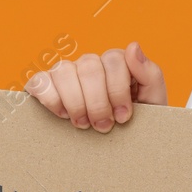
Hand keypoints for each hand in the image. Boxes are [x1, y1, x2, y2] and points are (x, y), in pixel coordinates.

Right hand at [25, 43, 166, 131]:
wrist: (120, 146)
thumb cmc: (136, 122)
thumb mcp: (152, 101)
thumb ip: (149, 73)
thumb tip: (133, 46)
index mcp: (116, 63)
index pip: (114, 60)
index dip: (118, 91)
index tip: (123, 117)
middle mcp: (90, 64)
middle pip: (89, 68)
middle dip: (98, 102)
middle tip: (104, 126)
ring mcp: (66, 72)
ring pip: (64, 71)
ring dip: (75, 102)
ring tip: (83, 124)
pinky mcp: (45, 85)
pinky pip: (40, 81)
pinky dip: (50, 98)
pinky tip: (62, 115)